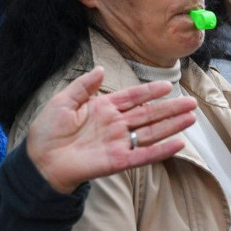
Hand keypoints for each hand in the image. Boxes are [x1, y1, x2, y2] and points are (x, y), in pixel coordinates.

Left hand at [26, 66, 196, 193]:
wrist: (39, 160)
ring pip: (152, 132)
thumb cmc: (48, 131)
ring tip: (191, 118)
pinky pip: (144, 155)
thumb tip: (100, 69)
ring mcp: (119, 143)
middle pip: (149, 114)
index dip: (150, 91)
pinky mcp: (118, 161)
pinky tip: (178, 143)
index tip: (168, 85)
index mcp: (105, 109)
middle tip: (191, 102)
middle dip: (171, 108)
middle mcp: (117, 125)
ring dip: (172, 126)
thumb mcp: (63, 101)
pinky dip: (162, 151)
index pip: (133, 97)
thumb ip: (84, 86)